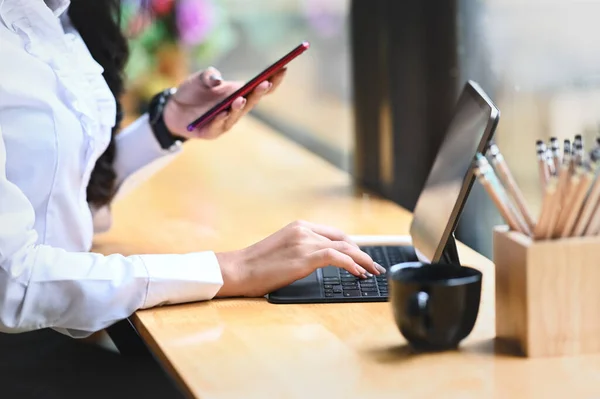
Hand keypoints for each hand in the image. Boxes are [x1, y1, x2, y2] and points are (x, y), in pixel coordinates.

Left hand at [163, 67, 286, 139]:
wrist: (174, 108)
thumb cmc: (192, 91)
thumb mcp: (199, 78)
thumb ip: (208, 75)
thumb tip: (217, 79)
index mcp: (239, 92)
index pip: (260, 87)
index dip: (273, 80)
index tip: (283, 69)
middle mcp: (236, 108)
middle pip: (252, 101)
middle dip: (259, 92)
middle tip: (265, 83)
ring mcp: (226, 121)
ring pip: (236, 115)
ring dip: (239, 107)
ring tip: (241, 98)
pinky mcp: (212, 131)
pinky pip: (218, 126)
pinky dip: (220, 119)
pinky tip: (222, 113)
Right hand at [214, 220, 386, 297]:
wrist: (238, 270)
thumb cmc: (255, 266)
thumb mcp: (281, 251)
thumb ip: (300, 250)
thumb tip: (317, 262)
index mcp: (298, 227)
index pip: (333, 233)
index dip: (351, 245)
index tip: (361, 256)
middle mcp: (304, 230)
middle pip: (343, 239)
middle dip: (362, 252)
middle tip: (373, 265)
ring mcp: (305, 242)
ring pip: (345, 247)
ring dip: (363, 260)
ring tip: (373, 271)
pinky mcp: (306, 256)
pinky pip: (338, 257)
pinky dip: (353, 265)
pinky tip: (359, 273)